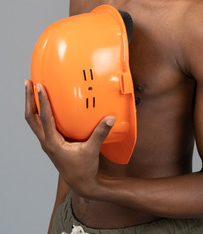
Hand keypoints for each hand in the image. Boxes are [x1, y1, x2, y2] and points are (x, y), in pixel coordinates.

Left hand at [24, 79, 115, 196]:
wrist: (80, 184)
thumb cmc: (84, 169)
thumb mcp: (92, 150)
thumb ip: (100, 133)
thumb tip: (110, 118)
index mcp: (53, 143)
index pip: (44, 118)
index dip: (42, 101)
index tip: (39, 86)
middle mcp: (46, 141)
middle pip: (30, 117)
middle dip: (28, 99)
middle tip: (28, 82)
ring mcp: (46, 141)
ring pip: (33, 120)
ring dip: (31, 104)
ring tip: (31, 89)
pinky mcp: (50, 141)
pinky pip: (40, 123)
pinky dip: (39, 111)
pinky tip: (44, 103)